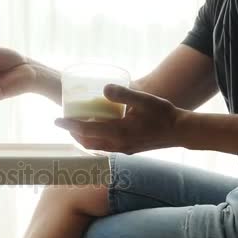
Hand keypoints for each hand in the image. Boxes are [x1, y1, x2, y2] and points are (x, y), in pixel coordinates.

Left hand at [54, 84, 185, 153]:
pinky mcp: (129, 150)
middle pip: (87, 142)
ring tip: (77, 126)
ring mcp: (124, 150)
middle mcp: (118, 145)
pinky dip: (96, 140)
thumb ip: (124, 94)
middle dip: (73, 134)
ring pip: (96, 147)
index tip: (56, 120)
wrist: (181, 132)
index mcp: (119, 133)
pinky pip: (106, 147)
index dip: (69, 125)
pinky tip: (98, 131)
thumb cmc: (163, 114)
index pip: (87, 131)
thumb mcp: (144, 100)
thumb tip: (104, 87)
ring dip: (84, 138)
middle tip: (64, 122)